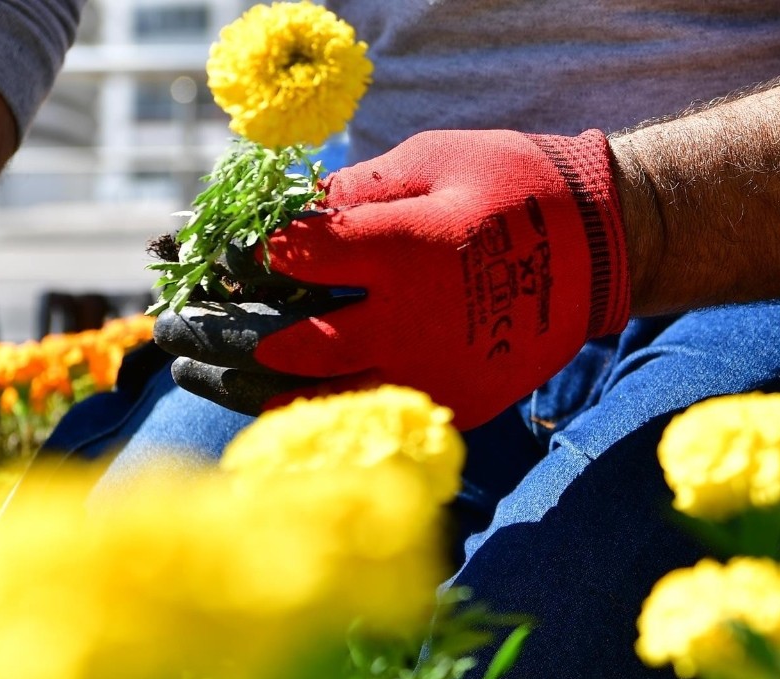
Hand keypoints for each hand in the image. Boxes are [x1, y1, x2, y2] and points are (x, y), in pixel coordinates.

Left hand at [156, 128, 631, 428]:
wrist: (606, 251)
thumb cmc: (515, 187)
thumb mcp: (432, 162)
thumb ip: (352, 196)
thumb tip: (280, 220)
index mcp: (403, 253)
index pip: (287, 260)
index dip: (232, 258)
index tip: (198, 258)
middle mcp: (410, 325)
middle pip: (285, 343)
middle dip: (219, 334)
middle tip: (173, 329)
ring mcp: (432, 375)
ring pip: (317, 396)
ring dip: (246, 388)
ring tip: (199, 374)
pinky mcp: (453, 404)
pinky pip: (366, 414)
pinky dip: (310, 411)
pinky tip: (267, 401)